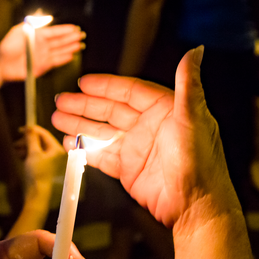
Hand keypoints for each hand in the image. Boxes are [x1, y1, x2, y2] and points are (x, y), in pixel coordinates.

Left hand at [0, 23, 83, 81]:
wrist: (2, 65)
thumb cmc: (7, 47)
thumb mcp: (18, 31)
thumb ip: (32, 23)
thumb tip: (41, 13)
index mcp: (37, 35)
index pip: (54, 31)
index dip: (65, 30)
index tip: (75, 28)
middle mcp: (42, 45)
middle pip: (60, 41)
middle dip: (71, 38)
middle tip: (82, 35)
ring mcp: (44, 56)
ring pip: (60, 50)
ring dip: (70, 48)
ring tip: (80, 45)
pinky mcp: (43, 66)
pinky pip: (56, 61)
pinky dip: (64, 59)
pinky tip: (71, 56)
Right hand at [14, 125, 66, 188]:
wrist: (37, 194)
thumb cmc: (37, 174)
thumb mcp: (33, 153)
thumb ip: (31, 139)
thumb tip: (29, 127)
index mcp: (57, 149)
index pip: (44, 134)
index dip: (32, 130)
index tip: (20, 129)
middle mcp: (56, 154)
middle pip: (41, 141)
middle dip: (27, 141)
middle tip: (16, 142)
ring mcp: (51, 161)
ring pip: (37, 149)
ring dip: (26, 147)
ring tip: (16, 150)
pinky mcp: (46, 167)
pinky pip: (37, 156)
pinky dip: (29, 154)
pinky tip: (20, 155)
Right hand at [51, 46, 238, 230]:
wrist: (196, 207)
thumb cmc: (201, 164)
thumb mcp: (193, 119)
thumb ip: (188, 84)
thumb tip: (195, 52)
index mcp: (165, 110)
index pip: (130, 91)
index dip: (105, 86)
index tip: (83, 82)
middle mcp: (150, 127)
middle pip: (111, 109)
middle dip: (84, 105)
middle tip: (62, 101)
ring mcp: (138, 149)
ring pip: (103, 131)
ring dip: (80, 124)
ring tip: (57, 118)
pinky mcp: (129, 170)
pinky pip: (102, 155)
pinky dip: (85, 148)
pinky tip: (69, 142)